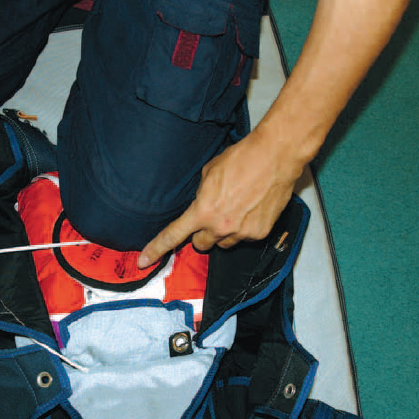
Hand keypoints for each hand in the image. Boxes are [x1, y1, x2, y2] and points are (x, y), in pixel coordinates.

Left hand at [137, 128, 302, 267]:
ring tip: (238, 207)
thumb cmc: (241, 159)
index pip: (173, 235)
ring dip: (225, 231)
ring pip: (224, 243)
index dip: (156, 249)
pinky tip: (253, 207)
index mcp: (202, 211)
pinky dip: (246, 227)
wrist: (275, 156)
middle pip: (201, 244)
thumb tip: (201, 203)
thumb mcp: (209, 173)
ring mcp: (241, 232)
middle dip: (203, 233)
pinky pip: (245, 237)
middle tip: (212, 215)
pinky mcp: (260, 233)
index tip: (143, 261)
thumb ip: (201, 195)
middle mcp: (220, 227)